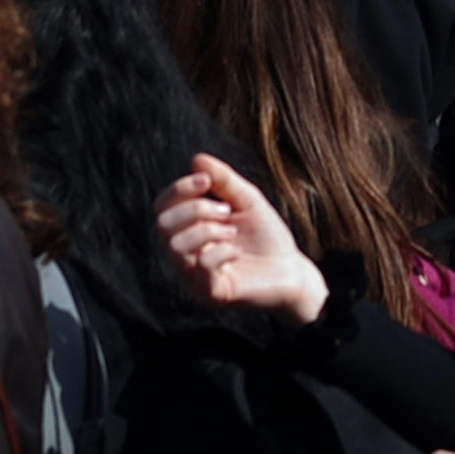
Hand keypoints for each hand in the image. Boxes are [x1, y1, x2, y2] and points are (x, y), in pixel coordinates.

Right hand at [154, 153, 327, 323]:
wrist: (292, 270)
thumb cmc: (266, 236)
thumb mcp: (248, 200)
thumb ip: (224, 181)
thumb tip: (196, 159)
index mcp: (188, 231)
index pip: (162, 207)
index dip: (179, 189)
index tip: (206, 180)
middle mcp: (184, 255)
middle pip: (162, 224)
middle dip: (195, 209)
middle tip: (226, 211)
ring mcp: (193, 277)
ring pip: (175, 245)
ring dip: (207, 229)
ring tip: (232, 231)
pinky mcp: (209, 294)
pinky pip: (201, 266)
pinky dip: (222, 252)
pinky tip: (237, 252)